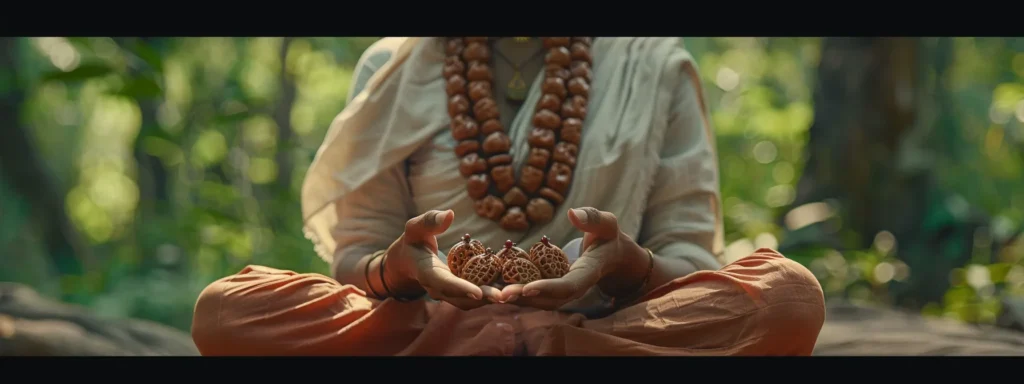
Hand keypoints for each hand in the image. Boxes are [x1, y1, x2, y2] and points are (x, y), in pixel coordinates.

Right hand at [383, 210, 501, 309]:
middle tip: (505, 296)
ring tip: (513, 294)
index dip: (461, 288)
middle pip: (461, 298)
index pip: (444, 283)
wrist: (408, 261)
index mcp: (427, 272)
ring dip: (491, 299)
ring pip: (470, 301)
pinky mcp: (458, 293)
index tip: (479, 292)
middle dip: (483, 298)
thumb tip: (450, 214)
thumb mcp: (415, 226)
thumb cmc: (414, 239)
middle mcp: (438, 288)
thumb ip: (430, 220)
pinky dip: (491, 294)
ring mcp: (449, 293)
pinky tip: (509, 288)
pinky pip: (475, 297)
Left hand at [499, 207, 649, 309]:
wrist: (612, 256)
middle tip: (498, 294)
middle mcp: (575, 289)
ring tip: (490, 294)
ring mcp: (563, 293)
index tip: (526, 288)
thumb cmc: (608, 236)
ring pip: (538, 301)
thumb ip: (592, 218)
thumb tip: (573, 213)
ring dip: (515, 299)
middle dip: (523, 298)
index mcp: (588, 273)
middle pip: (548, 300)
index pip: (568, 286)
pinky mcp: (553, 290)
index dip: (547, 288)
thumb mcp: (607, 223)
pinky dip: (516, 293)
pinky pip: (534, 295)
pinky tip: (494, 287)